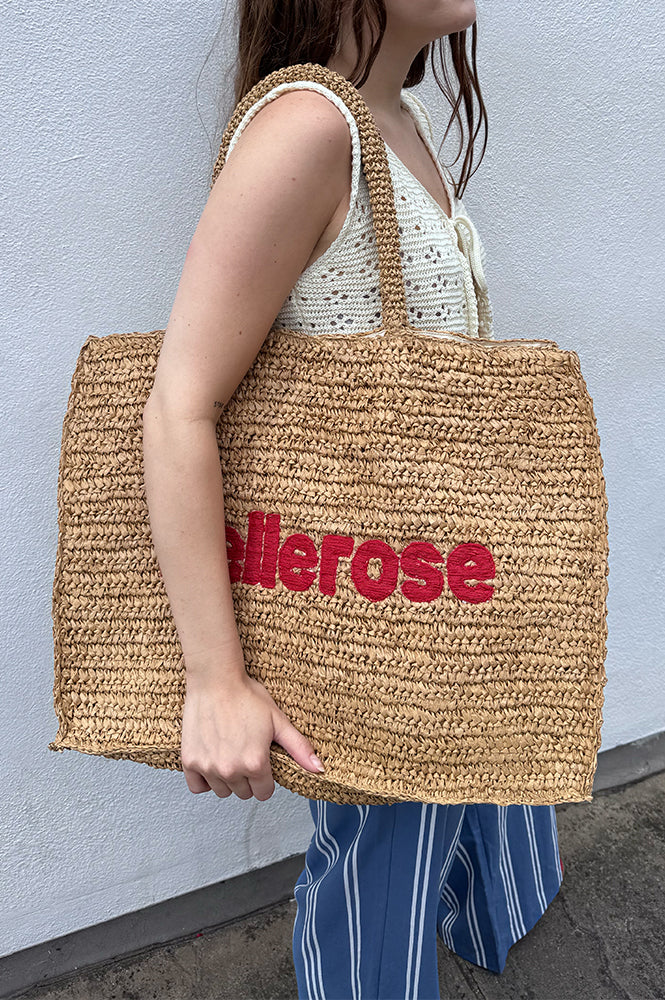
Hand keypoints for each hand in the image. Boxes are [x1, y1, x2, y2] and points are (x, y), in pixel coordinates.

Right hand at [180, 647, 324, 801]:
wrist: (214, 680)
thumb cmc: (245, 695)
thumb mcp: (278, 720)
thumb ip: (299, 748)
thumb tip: (318, 769)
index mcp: (255, 763)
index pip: (264, 793)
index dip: (266, 778)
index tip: (261, 761)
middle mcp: (231, 770)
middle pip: (243, 793)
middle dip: (247, 778)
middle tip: (245, 752)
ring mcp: (208, 767)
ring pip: (222, 791)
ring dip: (227, 779)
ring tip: (229, 753)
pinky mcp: (190, 762)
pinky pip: (198, 787)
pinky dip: (204, 779)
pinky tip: (212, 760)